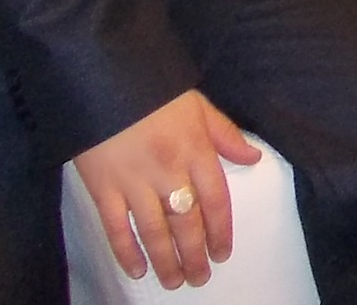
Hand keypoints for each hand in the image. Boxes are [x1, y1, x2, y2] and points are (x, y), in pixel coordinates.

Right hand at [72, 90, 260, 288]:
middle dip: (194, 254)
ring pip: (154, 230)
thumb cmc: (154, 89)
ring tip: (174, 281)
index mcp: (195, 149)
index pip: (215, 199)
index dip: (220, 230)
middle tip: (199, 278)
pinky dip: (126, 251)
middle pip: (186, 221)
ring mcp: (134, 181)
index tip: (222, 253)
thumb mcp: (198, 104)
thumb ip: (225, 134)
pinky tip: (137, 269)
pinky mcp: (102, 186)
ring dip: (166, 260)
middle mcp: (168, 170)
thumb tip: (253, 158)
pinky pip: (116, 226)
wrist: (105, 75)